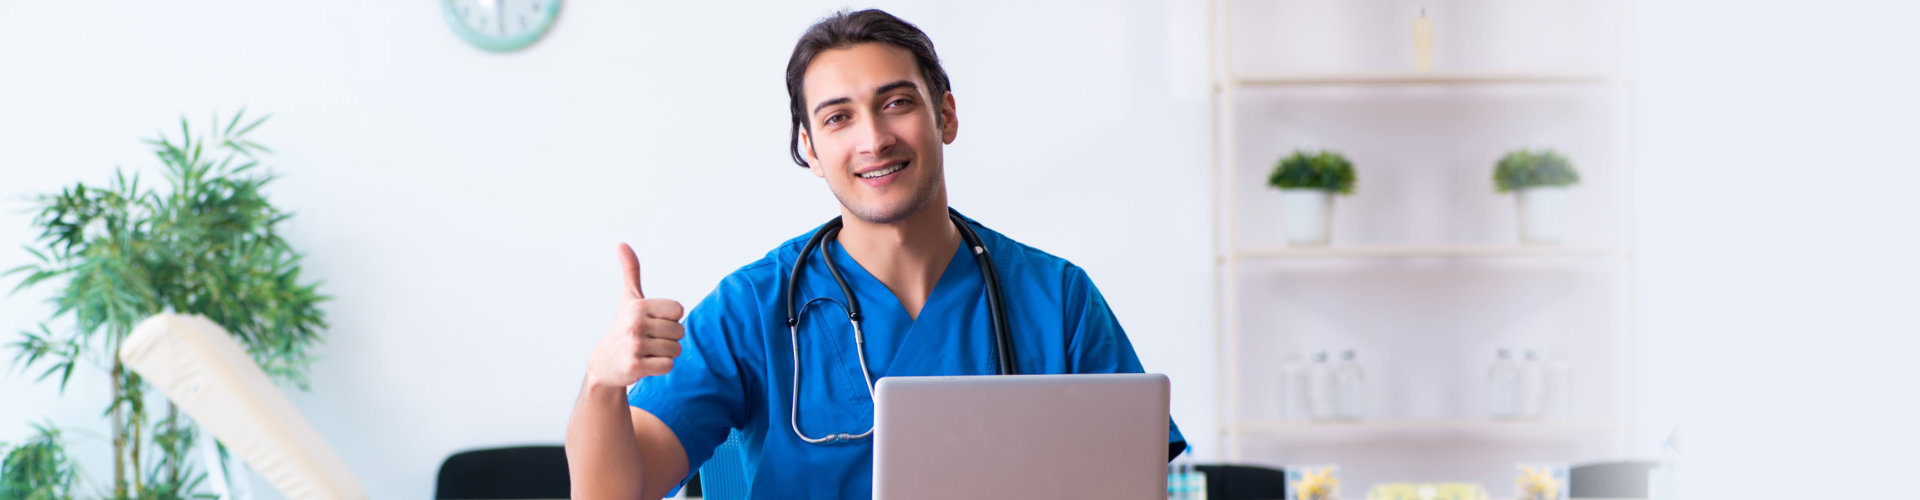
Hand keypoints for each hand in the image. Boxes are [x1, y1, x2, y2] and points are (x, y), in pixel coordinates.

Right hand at [584, 243, 685, 389]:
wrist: (604, 366)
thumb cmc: (622, 329)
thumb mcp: (628, 299)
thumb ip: (631, 272)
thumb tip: (621, 243)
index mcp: (638, 306)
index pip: (678, 311)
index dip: (670, 319)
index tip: (652, 323)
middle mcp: (635, 324)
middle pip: (679, 332)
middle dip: (668, 339)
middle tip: (648, 341)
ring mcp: (634, 346)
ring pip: (676, 350)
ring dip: (665, 354)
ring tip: (646, 353)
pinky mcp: (635, 367)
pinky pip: (668, 366)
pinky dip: (660, 368)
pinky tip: (644, 364)